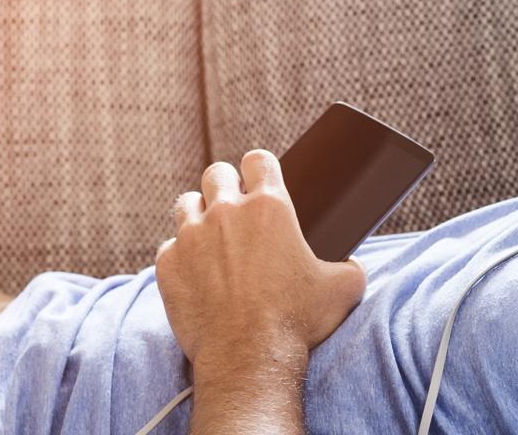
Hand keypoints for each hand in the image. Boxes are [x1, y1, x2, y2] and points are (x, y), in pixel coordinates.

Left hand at [155, 149, 366, 369]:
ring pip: (187, 202)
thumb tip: (349, 263)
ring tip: (212, 236)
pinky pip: (169, 245)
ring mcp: (191, 236)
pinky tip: (196, 271)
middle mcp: (227, 212)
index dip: (260, 166)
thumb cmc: (298, 321)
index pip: (258, 159)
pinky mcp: (167, 264)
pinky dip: (181, 254)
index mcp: (271, 207)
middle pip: (217, 173)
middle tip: (236, 208)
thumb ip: (350, 265)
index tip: (261, 178)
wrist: (250, 357)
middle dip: (227, 184)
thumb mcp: (345, 287)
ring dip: (199, 213)